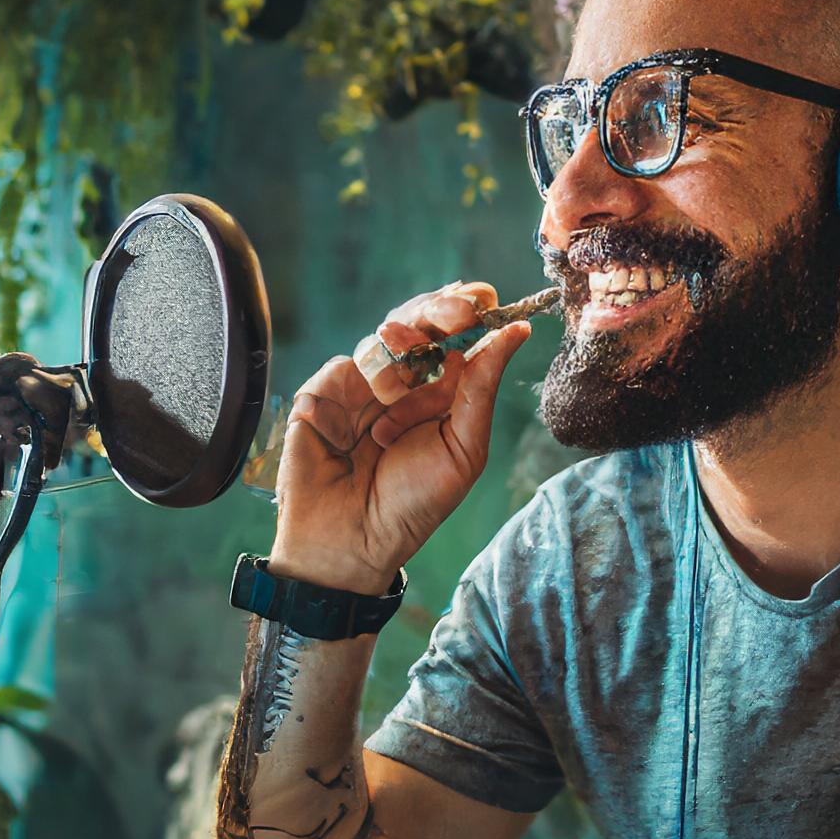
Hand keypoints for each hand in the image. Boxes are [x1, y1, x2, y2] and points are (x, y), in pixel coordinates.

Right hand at [269, 282, 532, 595]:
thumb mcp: (464, 448)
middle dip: (439, 309)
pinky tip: (368, 421)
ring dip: (402, 350)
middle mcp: (400, 383)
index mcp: (439, 391)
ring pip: (381, 339)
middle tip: (461, 309)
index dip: (467, 309)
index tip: (486, 297)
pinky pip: (341, 369)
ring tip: (405, 378)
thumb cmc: (414, 504)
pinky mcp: (321, 396)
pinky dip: (360, 386)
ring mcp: (359, 387)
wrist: (355, 542)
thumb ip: (482, 388)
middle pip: (417, 322)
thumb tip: (518, 332)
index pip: (453, 334)